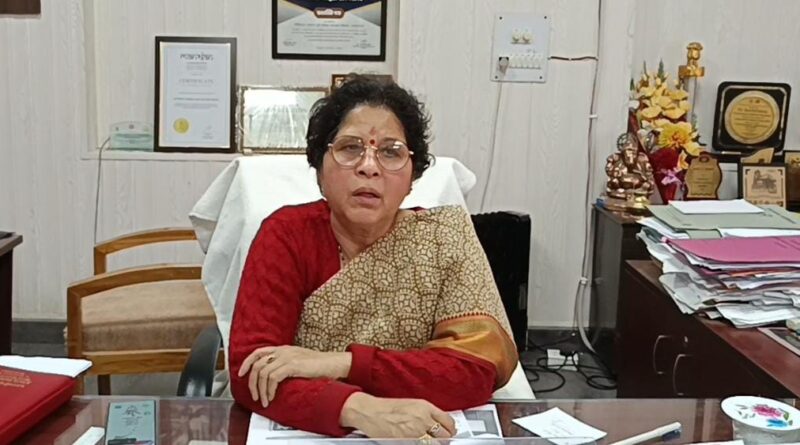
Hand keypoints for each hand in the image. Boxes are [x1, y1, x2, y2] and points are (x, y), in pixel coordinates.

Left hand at [238, 345, 351, 406]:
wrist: (333, 363)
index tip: (241, 374)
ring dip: (261, 390)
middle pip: (257, 364)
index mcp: (283, 349)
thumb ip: (285, 364)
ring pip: (263, 373)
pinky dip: (269, 389)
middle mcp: (283, 351)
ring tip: (264, 400)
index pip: (258, 352)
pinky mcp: (292, 365)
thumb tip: (272, 377)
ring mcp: (287, 357)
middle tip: (255, 396)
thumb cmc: (319, 365)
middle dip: (252, 383)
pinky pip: (273, 378)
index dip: (247, 363)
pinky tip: (272, 396)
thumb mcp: (298, 361)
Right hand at [340, 393, 455, 438]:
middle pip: (445, 435)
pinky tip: (418, 443)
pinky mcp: (406, 442)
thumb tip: (437, 424)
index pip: (448, 421)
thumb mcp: (411, 405)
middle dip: (444, 440)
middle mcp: (422, 418)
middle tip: (440, 441)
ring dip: (433, 444)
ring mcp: (415, 432)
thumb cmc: (386, 408)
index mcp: (425, 407)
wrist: (369, 411)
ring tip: (428, 442)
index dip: (451, 430)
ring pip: (435, 444)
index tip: (450, 433)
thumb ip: (426, 414)